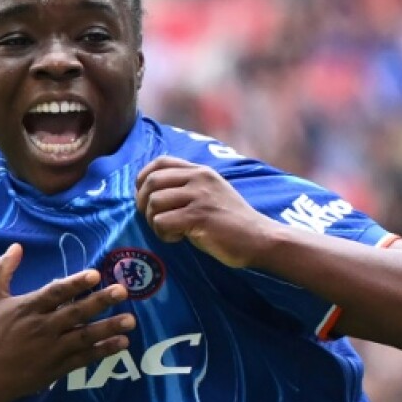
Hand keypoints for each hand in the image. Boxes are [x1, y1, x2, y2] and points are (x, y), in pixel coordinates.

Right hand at [0, 244, 134, 401]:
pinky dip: (103, 351)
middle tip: (122, 291)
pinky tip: (122, 343)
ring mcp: (52, 349)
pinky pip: (85, 358)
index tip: (95, 274)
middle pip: (75, 312)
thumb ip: (2, 271)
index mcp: (28, 308)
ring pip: (84, 336)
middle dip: (100, 302)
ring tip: (131, 320)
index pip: (55, 293)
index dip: (75, 283)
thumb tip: (16, 246)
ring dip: (109, 328)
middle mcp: (42, 327)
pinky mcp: (58, 368)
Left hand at [135, 156, 271, 267]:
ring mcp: (200, 197)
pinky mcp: (199, 217)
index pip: (161, 162)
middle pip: (152, 182)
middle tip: (152, 219)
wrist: (259, 238)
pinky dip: (163, 234)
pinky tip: (178, 238)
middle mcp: (199, 179)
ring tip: (170, 231)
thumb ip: (188, 187)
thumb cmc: (232, 222)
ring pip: (154, 202)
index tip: (143, 196)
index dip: (143, 178)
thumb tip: (151, 193)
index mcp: (201, 171)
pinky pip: (162, 222)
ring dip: (154, 221)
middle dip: (142, 202)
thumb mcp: (212, 193)